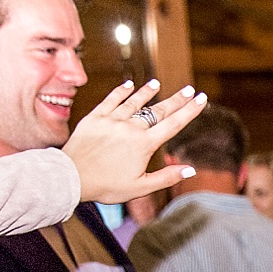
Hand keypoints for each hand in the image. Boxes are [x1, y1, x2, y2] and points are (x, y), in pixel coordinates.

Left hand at [62, 80, 207, 204]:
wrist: (71, 177)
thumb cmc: (106, 186)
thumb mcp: (140, 188)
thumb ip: (166, 177)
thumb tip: (191, 170)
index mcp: (144, 145)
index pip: (173, 124)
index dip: (189, 111)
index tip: (201, 99)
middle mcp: (130, 128)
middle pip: (158, 110)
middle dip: (176, 99)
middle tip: (189, 89)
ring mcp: (112, 120)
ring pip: (134, 102)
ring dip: (147, 92)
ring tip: (157, 84)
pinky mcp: (95, 118)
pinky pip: (111, 100)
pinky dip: (121, 91)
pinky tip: (129, 85)